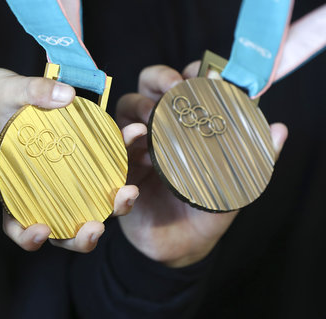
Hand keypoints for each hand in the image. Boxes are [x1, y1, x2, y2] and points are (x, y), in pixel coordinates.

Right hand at [0, 68, 142, 251]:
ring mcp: (63, 180)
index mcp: (11, 188)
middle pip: (60, 228)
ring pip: (88, 208)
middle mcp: (39, 192)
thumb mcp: (6, 92)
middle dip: (81, 237)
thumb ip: (33, 92)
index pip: (16, 225)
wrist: (3, 92)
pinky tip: (132, 134)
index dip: (28, 237)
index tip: (43, 229)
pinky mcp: (81, 163)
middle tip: (96, 226)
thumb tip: (67, 96)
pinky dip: (121, 157)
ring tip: (128, 192)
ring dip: (111, 208)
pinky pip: (102, 169)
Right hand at [116, 63, 287, 266]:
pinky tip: (134, 165)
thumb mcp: (235, 184)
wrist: (181, 246)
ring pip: (122, 118)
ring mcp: (134, 152)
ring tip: (143, 128)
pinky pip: (112, 160)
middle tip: (172, 90)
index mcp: (179, 129)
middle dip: (155, 82)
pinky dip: (121, 154)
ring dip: (132, 116)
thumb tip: (279, 129)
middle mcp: (154, 133)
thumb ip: (256, 158)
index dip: (184, 74)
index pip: (177, 89)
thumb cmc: (206, 210)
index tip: (197, 73)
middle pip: (144, 91)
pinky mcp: (119, 174)